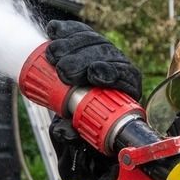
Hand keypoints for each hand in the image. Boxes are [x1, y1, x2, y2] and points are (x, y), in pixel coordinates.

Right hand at [44, 20, 142, 179]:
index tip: (94, 74)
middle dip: (84, 58)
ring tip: (53, 55)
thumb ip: (74, 145)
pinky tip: (54, 31)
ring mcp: (101, 57)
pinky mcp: (85, 46)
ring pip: (92, 41)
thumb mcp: (81, 149)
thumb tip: (68, 133)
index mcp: (126, 96)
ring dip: (72, 44)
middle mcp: (117, 73)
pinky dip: (66, 30)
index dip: (111, 71)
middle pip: (106, 54)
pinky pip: (78, 32)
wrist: (77, 132)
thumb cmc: (85, 142)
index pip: (125, 75)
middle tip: (64, 70)